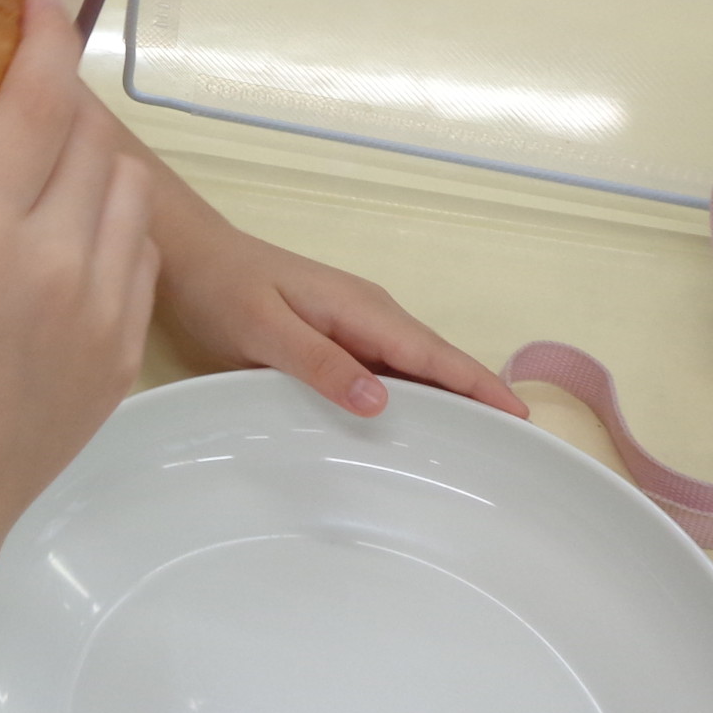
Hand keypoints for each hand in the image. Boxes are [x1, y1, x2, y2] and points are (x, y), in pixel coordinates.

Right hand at [0, 0, 160, 574]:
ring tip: (41, 163)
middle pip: (93, 139)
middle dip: (62, 100)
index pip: (39, 104)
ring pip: (128, 195)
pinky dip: (110, 227)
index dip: (47, 39)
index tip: (37, 3)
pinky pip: (137, 258)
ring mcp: (99, 317)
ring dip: (92, 161)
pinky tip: (58, 237)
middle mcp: (54, 268)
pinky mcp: (120, 358)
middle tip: (18, 91)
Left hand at [155, 217, 527, 419]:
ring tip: (478, 453)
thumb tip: (380, 400)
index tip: (522, 422)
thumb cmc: (223, 288)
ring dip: (447, 403)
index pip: (436, 355)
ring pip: (414, 370)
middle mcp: (369, 315)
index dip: (481, 388)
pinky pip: (386, 372)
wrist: (191, 255)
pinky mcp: (337, 338)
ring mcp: (355, 326)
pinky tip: (415, 430)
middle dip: (479, 402)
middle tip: (512, 456)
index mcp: (362, 309)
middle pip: (437, 364)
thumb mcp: (264, 329)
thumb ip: (319, 362)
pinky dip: (411, 398)